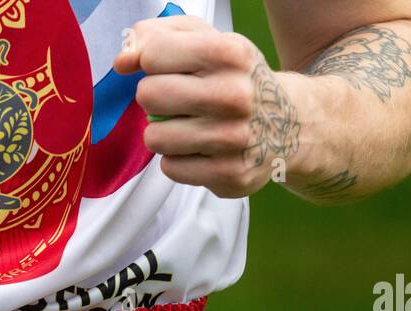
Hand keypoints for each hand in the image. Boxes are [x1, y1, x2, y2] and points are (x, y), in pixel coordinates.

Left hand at [115, 15, 301, 197]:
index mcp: (229, 53)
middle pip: (148, 95)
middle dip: (154, 98)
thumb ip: (155, 36)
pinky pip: (171, 168)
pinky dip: (179, 160)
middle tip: (178, 101)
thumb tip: (122, 61)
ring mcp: (234, 139)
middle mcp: (235, 95)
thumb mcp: (204, 40)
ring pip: (155, 137)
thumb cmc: (233, 78)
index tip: (169, 69)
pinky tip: (201, 150)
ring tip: (188, 127)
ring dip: (163, 133)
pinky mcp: (230, 175)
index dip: (151, 63)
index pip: (152, 55)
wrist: (288, 122)